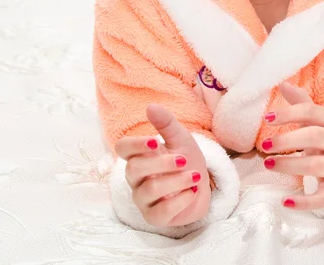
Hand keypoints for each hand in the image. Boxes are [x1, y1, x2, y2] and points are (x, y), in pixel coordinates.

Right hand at [115, 104, 210, 226]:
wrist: (202, 186)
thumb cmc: (186, 160)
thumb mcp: (180, 138)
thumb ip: (166, 124)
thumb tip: (150, 106)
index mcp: (140, 156)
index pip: (122, 149)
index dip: (134, 145)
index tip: (155, 142)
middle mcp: (137, 178)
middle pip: (133, 170)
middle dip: (162, 163)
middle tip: (184, 160)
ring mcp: (143, 199)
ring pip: (149, 190)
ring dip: (176, 181)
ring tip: (195, 176)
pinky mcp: (154, 217)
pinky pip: (160, 212)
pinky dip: (181, 200)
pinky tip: (192, 192)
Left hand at [260, 82, 323, 210]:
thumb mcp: (318, 123)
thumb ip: (301, 103)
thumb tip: (282, 82)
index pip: (313, 112)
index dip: (289, 113)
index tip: (266, 118)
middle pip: (315, 136)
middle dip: (288, 140)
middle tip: (264, 145)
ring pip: (316, 166)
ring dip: (290, 165)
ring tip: (267, 164)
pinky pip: (321, 198)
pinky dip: (304, 202)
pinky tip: (285, 201)